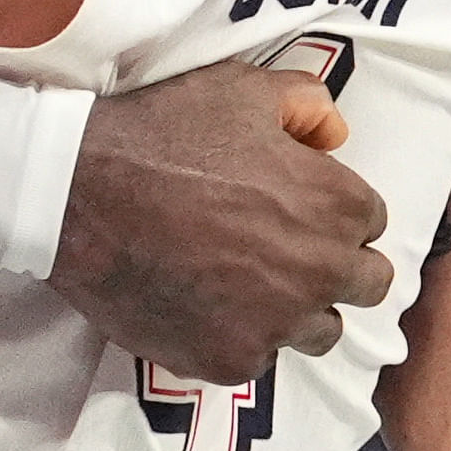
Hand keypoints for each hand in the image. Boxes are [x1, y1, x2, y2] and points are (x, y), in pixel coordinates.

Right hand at [50, 63, 391, 382]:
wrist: (77, 194)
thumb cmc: (163, 133)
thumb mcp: (241, 90)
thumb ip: (307, 106)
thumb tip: (335, 137)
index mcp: (336, 205)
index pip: (372, 221)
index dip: (336, 211)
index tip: (302, 207)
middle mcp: (320, 272)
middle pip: (366, 285)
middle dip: (338, 266)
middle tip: (288, 249)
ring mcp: (275, 325)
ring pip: (319, 332)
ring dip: (298, 310)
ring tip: (249, 284)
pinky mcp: (228, 361)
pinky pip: (259, 359)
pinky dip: (241, 336)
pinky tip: (205, 305)